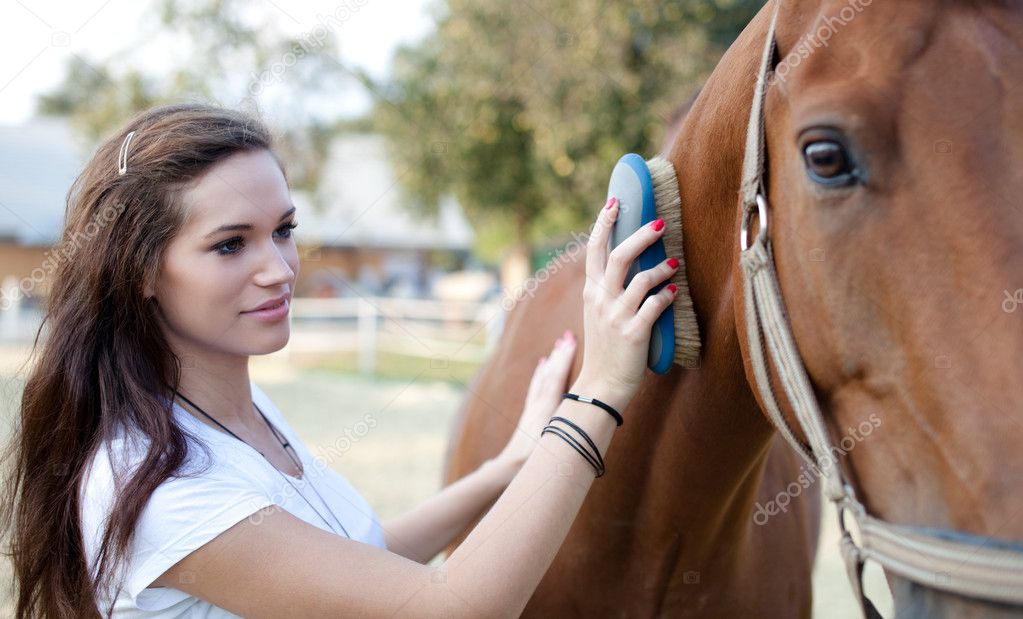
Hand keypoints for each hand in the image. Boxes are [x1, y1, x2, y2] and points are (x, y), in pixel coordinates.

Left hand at [495, 330, 577, 467]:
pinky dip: (541, 374)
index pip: (556, 379)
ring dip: (551, 362)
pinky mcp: (530, 414)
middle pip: (550, 374)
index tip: (571, 341)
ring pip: (543, 379)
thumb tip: (575, 426)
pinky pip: (537, 387)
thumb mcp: (550, 451)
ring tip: (557, 348)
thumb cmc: (530, 462)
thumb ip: (561, 438)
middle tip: (568, 336)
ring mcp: (533, 409)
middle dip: (560, 355)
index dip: (564, 360)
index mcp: (545, 411)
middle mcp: (538, 405)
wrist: (508, 468)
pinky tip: (541, 367)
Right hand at [573, 196, 678, 411]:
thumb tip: (629, 263)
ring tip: (674, 263)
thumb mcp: (599, 313)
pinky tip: (675, 291)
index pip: (595, 250)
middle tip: (660, 222)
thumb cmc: (607, 347)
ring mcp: (616, 316)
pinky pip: (655, 305)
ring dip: (662, 267)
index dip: (604, 223)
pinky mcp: (633, 332)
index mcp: (591, 292)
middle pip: (619, 256)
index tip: (615, 202)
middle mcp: (601, 300)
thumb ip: (608, 289)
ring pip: (641, 279)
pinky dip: (667, 295)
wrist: (602, 385)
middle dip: (641, 235)